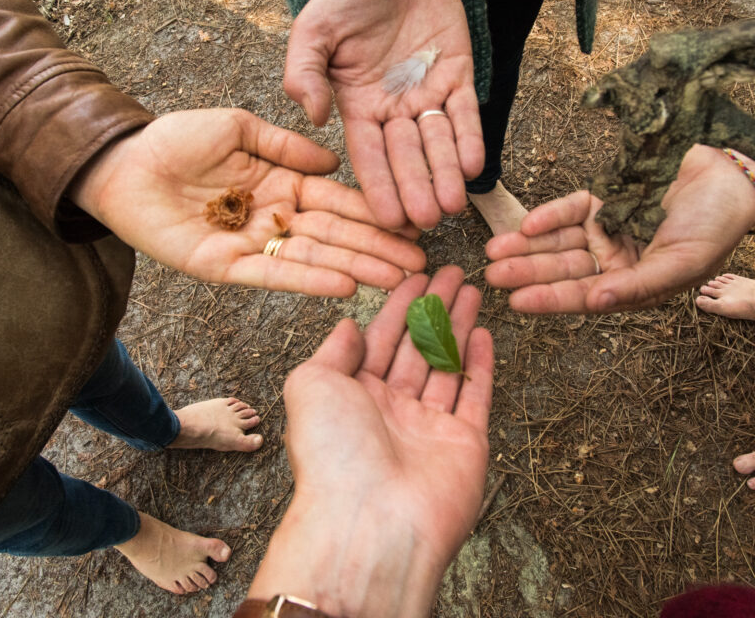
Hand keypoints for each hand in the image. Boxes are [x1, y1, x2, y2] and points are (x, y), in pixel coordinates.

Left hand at [69, 108, 424, 296]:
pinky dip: (310, 280)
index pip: (338, 200)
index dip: (373, 212)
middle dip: (377, 249)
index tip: (409, 223)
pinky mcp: (227, 267)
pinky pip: (274, 274)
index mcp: (282, 182)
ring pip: (314, 258)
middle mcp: (275, 216)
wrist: (124, 164)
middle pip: (336, 234)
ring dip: (356, 268)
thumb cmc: (177, 139)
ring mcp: (253, 244)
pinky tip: (346, 285)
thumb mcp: (239, 127)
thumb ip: (286, 146)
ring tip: (397, 279)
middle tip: (419, 264)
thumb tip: (333, 162)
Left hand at [248, 266, 494, 616]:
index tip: (416, 273)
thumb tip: (347, 325)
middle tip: (454, 272)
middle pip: (418, 345)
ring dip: (460, 325)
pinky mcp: (464, 444)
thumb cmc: (332, 452)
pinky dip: (481, 364)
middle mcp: (391, 409)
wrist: (370, 521)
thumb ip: (332, 351)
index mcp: (353, 396)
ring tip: (473, 289)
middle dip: (435, 307)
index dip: (399, 304)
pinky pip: (475, 395)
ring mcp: (429, 427)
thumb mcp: (310, 385)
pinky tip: (483, 332)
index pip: (381, 337)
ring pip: (449, 363)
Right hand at [284, 0, 482, 230]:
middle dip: (416, 190)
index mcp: (358, 106)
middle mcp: (394, 108)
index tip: (387, 220)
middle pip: (406, 158)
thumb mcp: (313, 30)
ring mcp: (427, 93)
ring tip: (452, 206)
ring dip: (445, 174)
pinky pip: (465, 112)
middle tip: (426, 223)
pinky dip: (469, 137)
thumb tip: (314, 117)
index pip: (369, 156)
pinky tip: (473, 166)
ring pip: (438, 142)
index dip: (379, 188)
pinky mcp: (458, 75)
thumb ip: (304, 72)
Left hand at [485, 145, 754, 312]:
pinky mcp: (603, 200)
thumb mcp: (682, 263)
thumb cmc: (716, 226)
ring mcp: (606, 230)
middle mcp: (614, 261)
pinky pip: (570, 210)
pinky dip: (550, 216)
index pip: (582, 296)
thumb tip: (596, 303)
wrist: (730, 176)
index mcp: (632, 284)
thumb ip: (639, 286)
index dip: (549, 299)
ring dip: (527, 247)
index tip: (515, 302)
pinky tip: (528, 225)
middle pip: (562, 269)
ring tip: (494, 250)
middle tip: (491, 275)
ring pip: (558, 241)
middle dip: (527, 272)